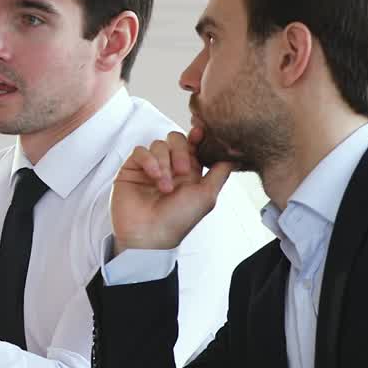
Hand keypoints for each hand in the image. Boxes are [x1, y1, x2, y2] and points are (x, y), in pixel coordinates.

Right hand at [110, 130, 233, 254]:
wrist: (149, 235)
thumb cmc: (178, 220)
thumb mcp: (207, 196)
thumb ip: (220, 172)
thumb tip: (235, 155)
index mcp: (189, 172)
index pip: (193, 145)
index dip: (197, 136)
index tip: (200, 132)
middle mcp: (170, 167)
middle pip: (176, 139)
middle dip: (181, 152)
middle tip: (182, 171)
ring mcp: (150, 167)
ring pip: (158, 145)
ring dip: (164, 163)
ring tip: (164, 186)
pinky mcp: (132, 169)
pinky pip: (140, 152)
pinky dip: (149, 161)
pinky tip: (153, 176)